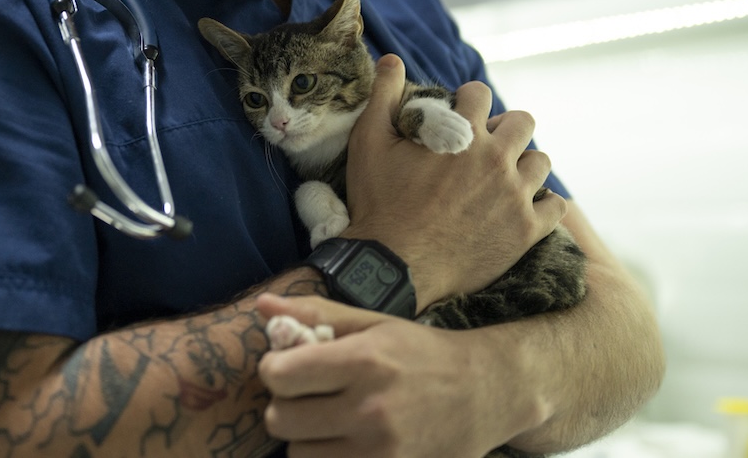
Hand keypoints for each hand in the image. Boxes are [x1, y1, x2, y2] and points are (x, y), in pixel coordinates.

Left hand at [257, 294, 529, 457]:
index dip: (274, 369)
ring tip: (329, 422)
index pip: (279, 376)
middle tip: (307, 397)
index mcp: (363, 362)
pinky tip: (344, 443)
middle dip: (285, 405)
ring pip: (299, 455)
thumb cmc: (422, 353)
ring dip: (306, 439)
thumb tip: (261, 305)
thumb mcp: (373, 323)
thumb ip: (315, 314)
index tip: (288, 366)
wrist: (487, 394)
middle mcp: (370, 411)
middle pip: (280, 421)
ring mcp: (381, 453)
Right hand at [342, 55, 565, 306]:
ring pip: (541, 162)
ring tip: (502, 177)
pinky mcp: (526, 231)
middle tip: (483, 146)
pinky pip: (556, 206)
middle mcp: (497, 159)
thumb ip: (383, 95)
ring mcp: (515, 196)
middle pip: (523, 121)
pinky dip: (543, 203)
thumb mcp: (368, 142)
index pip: (480, 93)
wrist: (395, 266)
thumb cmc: (379, 203)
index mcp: (462, 133)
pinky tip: (522, 207)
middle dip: (504, 127)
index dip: (467, 100)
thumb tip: (391, 58)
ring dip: (523, 164)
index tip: (459, 115)